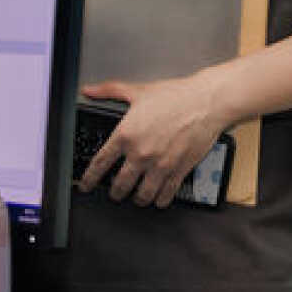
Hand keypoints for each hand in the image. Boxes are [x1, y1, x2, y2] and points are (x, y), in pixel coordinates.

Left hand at [77, 75, 227, 208]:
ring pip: (143, 194)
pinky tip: (158, 200)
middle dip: (115, 192)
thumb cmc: (174, 96)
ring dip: (138, 199)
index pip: (101, 163)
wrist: (205, 103)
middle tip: (114, 194)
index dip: (90, 178)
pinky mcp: (179, 170)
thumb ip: (109, 91)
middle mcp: (141, 153)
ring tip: (136, 199)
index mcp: (126, 135)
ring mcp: (160, 165)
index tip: (86, 185)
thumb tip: (89, 90)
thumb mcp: (136, 91)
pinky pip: (166, 193)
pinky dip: (160, 200)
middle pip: (120, 184)